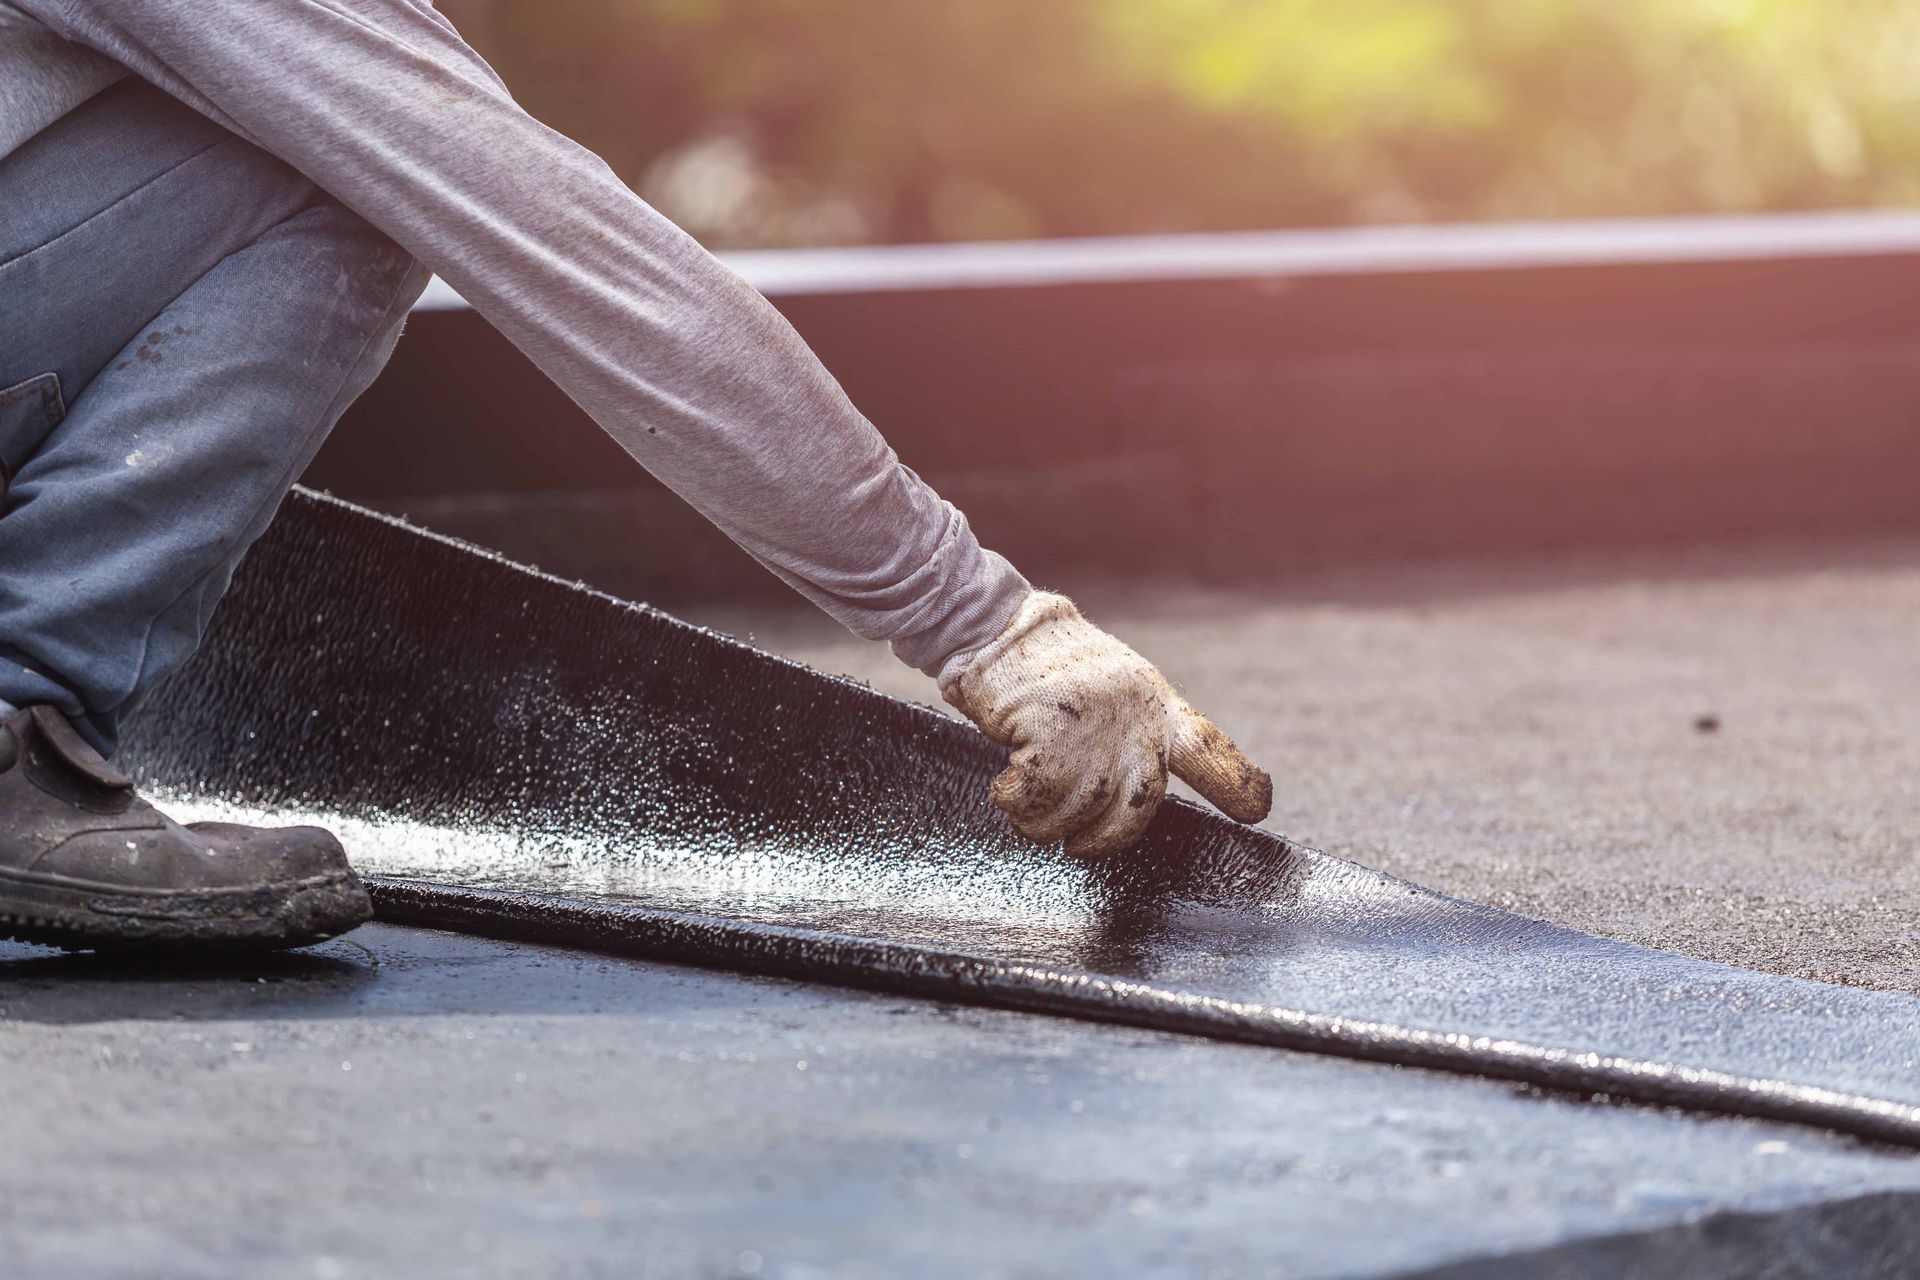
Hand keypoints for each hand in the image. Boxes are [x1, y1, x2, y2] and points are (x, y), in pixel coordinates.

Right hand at [938, 591, 1271, 855]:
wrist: (997, 628)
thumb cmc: (1048, 672)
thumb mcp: (1112, 693)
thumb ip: (1132, 735)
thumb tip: (1131, 797)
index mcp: (1155, 705)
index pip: (1207, 748)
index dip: (1235, 782)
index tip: (1256, 809)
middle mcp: (1133, 715)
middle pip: (1140, 804)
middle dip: (1106, 838)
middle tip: (1078, 845)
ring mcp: (1094, 723)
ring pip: (1078, 810)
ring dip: (1043, 821)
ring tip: (1023, 801)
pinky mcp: (1049, 729)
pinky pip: (1036, 798)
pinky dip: (1014, 803)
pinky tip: (1004, 787)